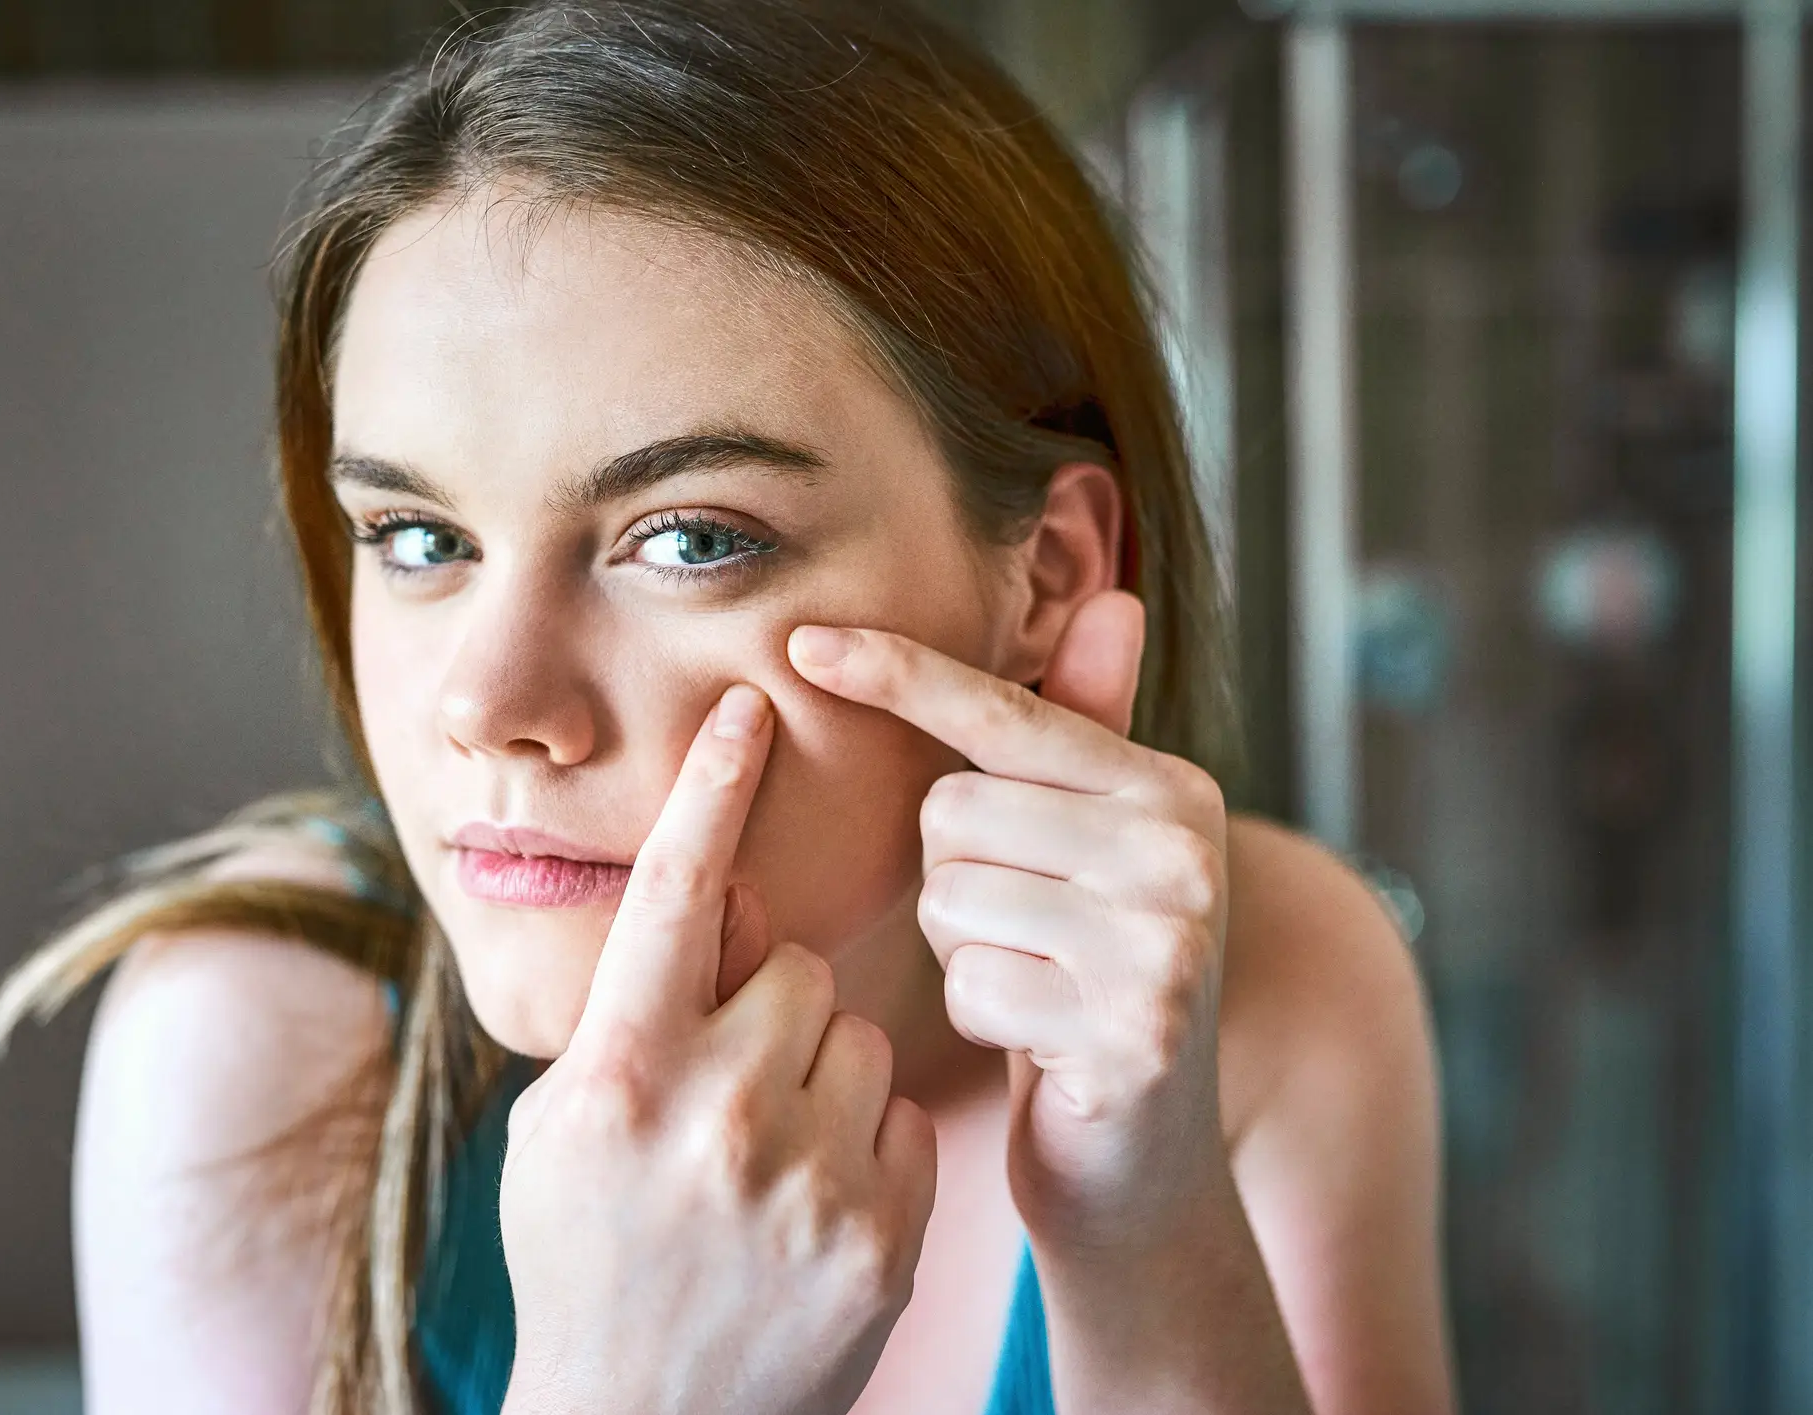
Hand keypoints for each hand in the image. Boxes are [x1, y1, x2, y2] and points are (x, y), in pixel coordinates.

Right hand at [499, 684, 938, 1414]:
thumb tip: (726, 903)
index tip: (750, 704)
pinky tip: (811, 1206)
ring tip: (765, 1160)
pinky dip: (865, 1142)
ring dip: (818, 1071)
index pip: (673, 897)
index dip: (712, 791)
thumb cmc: (584, 1259)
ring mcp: (805, 1180)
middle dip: (764, 1004)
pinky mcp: (882, 1236)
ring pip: (852, 1034)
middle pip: (790, 967)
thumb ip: (638, 1010)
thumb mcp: (564, 1126)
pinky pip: (901, 1115)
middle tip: (726, 1088)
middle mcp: (713, 1116)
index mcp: (616, 1076)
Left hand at [787, 594, 1232, 1252]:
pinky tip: (1037, 1037)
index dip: (899, 674)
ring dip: (961, 947)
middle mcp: (1182, 849)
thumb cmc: (1089, 973)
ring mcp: (1167, 939)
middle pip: (952, 812)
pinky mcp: (1132, 1028)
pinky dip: (980, 1014)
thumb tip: (1113, 597)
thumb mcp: (1091, 847)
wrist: (1144, 1150)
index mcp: (1169, 785)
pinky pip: (970, 982)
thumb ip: (1087, 730)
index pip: (1003, 712)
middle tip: (1022, 931)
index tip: (803, 642)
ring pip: (950, 894)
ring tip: (1032, 980)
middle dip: (951, 874)